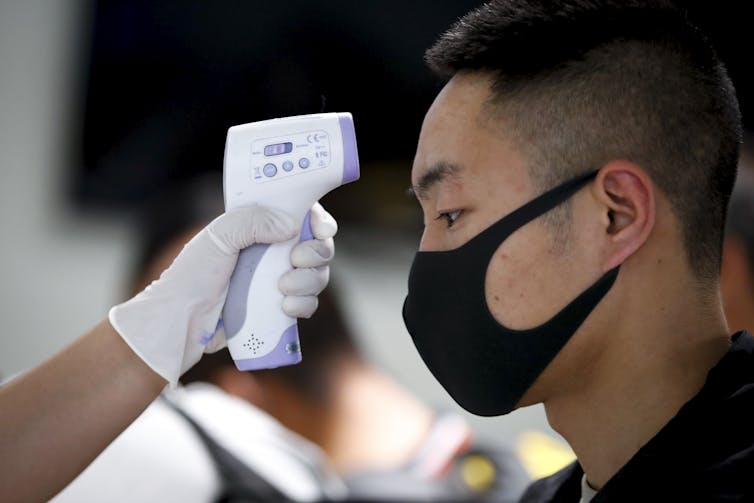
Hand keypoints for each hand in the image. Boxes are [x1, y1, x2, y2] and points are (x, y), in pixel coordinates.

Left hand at [108, 203, 336, 384]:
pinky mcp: (279, 307)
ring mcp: (278, 279)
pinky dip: (304, 304)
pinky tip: (286, 308)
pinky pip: (308, 303)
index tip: (320, 229)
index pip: (302, 214)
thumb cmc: (192, 276)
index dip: (318, 220)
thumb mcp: (219, 236)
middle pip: (318, 245)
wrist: (182, 322)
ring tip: (284, 289)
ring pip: (317, 275)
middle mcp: (273, 251)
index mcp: (260, 226)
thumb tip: (291, 226)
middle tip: (296, 260)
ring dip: (310, 281)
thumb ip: (253, 221)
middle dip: (316, 253)